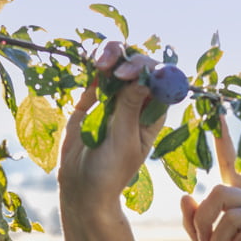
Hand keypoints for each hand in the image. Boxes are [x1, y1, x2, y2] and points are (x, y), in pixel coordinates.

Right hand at [57, 42, 165, 210]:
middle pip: (138, 65)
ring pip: (117, 64)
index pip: (158, 80)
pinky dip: (94, 63)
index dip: (146, 69)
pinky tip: (90, 61)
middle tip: (107, 65)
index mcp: (152, 113)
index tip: (127, 74)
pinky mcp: (92, 97)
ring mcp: (114, 97)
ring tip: (98, 62)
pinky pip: (96, 73)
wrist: (82, 186)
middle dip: (126, 58)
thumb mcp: (123, 141)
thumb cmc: (111, 171)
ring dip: (109, 55)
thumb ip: (129, 108)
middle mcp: (136, 100)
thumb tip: (142, 78)